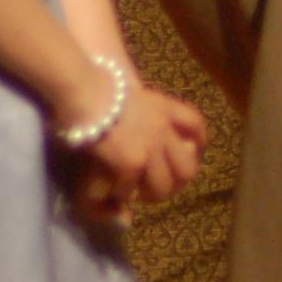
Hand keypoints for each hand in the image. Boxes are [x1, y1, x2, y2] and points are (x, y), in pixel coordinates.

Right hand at [67, 85, 207, 223]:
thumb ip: (142, 112)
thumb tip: (139, 127)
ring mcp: (151, 148)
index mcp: (164, 107)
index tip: (188, 154)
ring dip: (151, 195)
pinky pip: (132, 189)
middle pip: (188, 169)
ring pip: (164, 187)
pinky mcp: (132, 163)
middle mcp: (164, 129)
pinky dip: (123, 193)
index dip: (197, 143)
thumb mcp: (130, 94)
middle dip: (176, 183)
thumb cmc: (98, 86)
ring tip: (137, 195)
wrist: (85, 90)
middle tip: (159, 186)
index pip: (196, 125)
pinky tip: (114, 190)